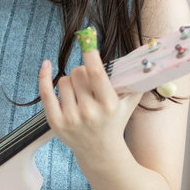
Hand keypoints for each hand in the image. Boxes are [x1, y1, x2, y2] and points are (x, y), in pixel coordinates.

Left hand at [38, 31, 143, 171]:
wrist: (101, 152)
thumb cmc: (116, 121)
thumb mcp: (129, 102)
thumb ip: (135, 79)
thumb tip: (145, 55)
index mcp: (109, 105)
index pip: (96, 72)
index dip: (91, 52)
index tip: (88, 37)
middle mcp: (89, 112)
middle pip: (78, 72)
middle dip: (83, 71)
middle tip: (90, 82)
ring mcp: (71, 118)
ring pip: (63, 80)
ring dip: (71, 81)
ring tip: (80, 95)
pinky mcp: (56, 123)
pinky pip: (46, 93)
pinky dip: (44, 77)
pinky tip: (46, 65)